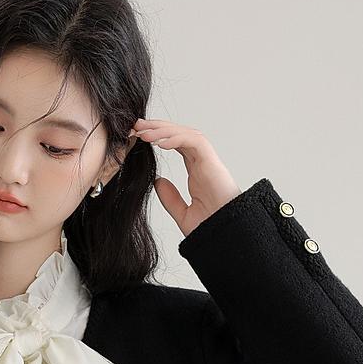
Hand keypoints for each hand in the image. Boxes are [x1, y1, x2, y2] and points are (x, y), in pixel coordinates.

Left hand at [128, 118, 241, 236]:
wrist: (226, 237)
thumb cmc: (211, 229)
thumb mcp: (183, 214)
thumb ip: (171, 198)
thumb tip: (157, 182)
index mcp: (197, 171)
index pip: (176, 145)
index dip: (158, 138)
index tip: (138, 137)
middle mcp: (203, 162)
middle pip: (179, 135)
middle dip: (158, 127)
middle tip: (136, 126)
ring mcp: (208, 161)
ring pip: (186, 134)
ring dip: (164, 130)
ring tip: (143, 131)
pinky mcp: (213, 163)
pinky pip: (194, 142)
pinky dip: (177, 139)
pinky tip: (159, 142)